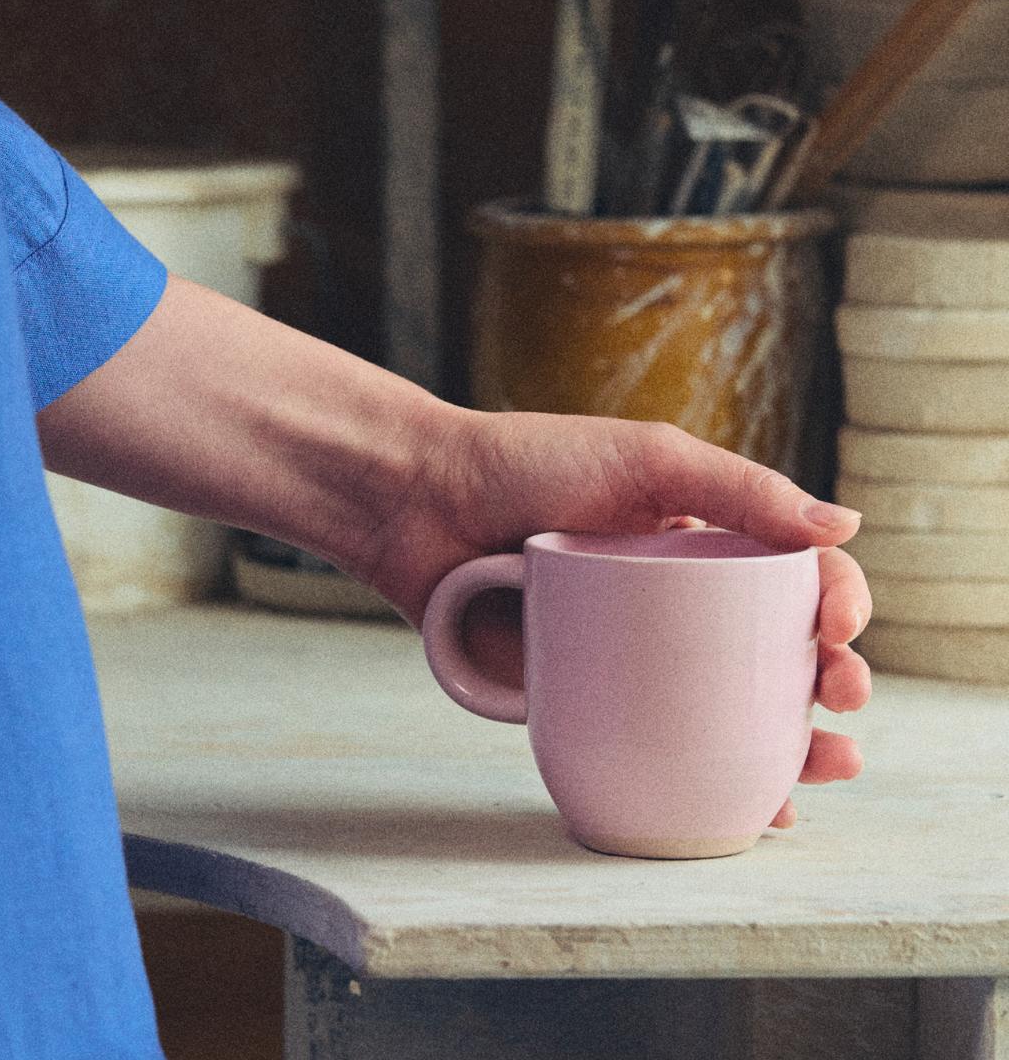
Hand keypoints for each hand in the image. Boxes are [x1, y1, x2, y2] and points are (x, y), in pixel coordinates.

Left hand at [35, 279, 867, 827]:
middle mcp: (672, 598)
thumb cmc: (527, 464)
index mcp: (698, 538)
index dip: (833, 603)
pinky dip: (707, 777)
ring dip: (790, 744)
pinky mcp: (584, 692)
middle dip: (829, 680)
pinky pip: (655, 740)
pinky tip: (750, 806)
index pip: (791, 576)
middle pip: (772, 651)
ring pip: (726, 710)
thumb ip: (739, 489)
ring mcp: (629, 652)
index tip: (835, 628)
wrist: (421, 502)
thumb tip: (846, 525)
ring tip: (825, 765)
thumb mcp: (645, 458)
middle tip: (844, 697)